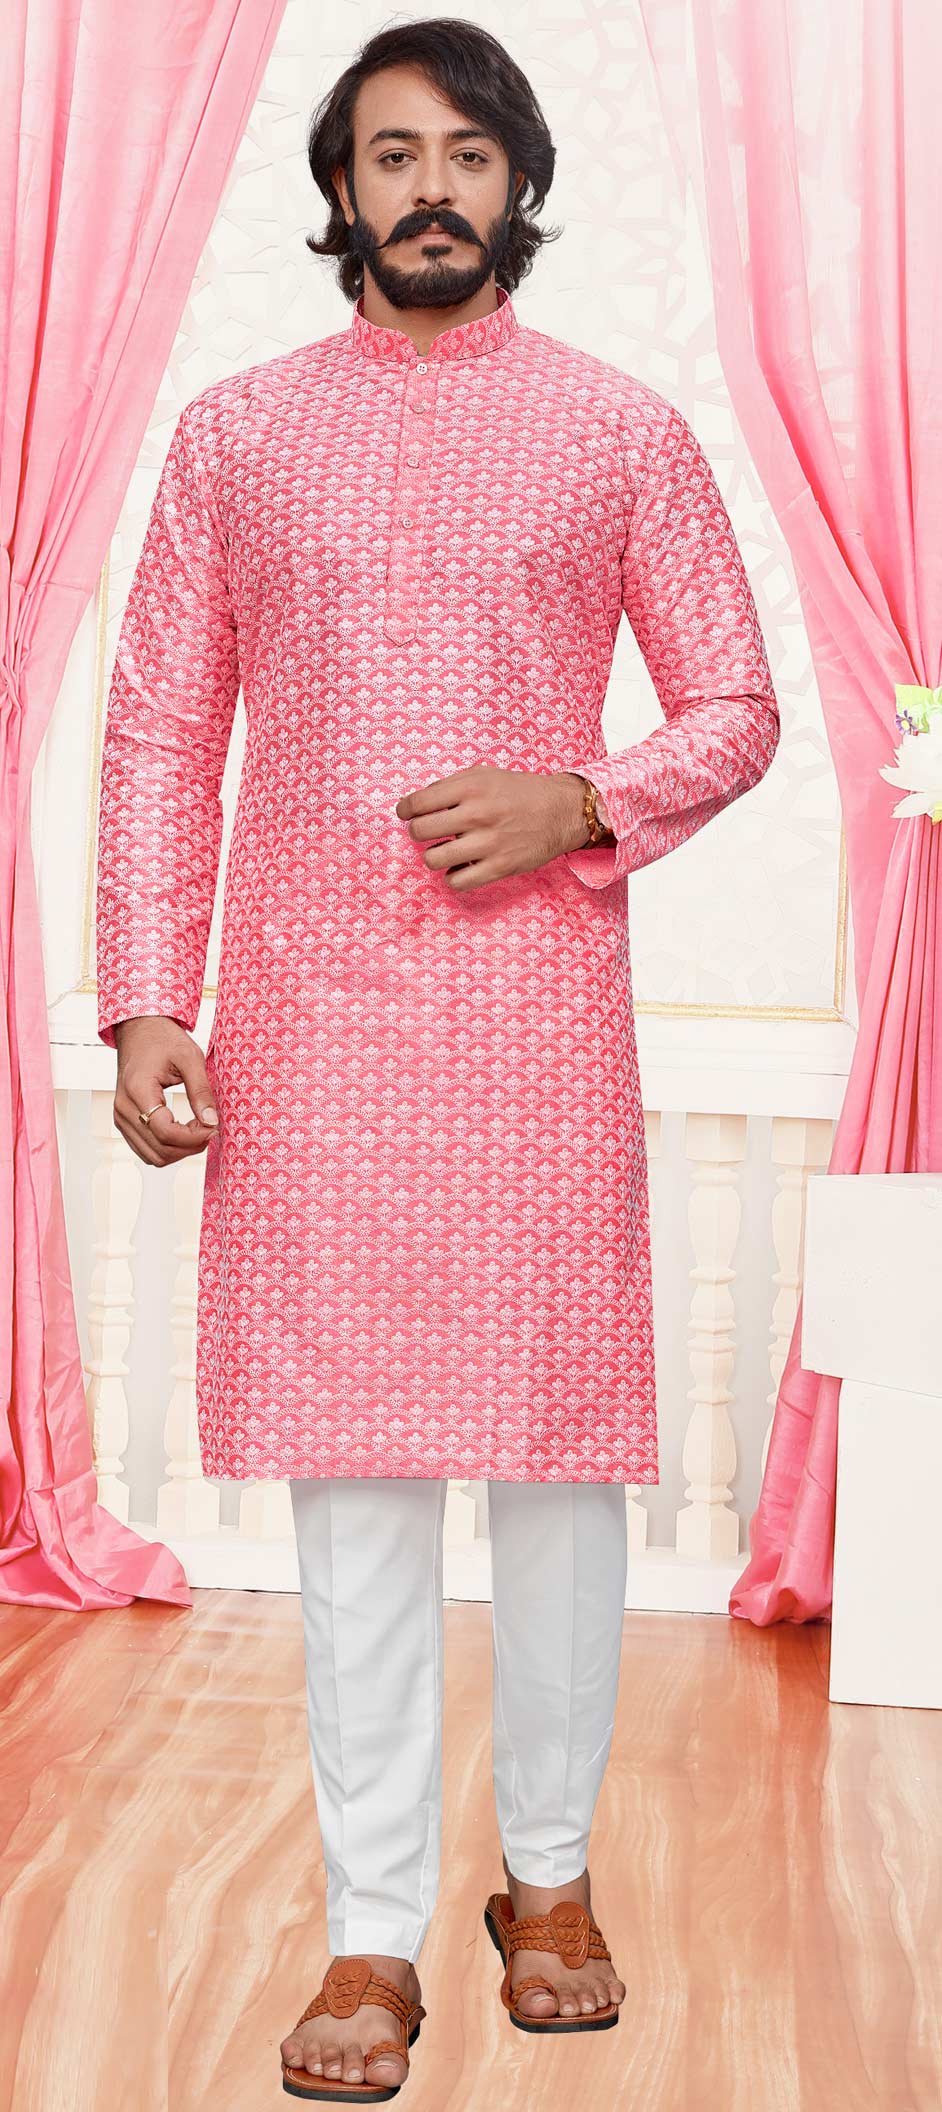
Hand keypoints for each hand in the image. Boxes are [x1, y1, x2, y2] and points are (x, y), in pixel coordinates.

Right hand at [111, 1015, 219, 1166]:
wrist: (139, 1030)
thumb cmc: (163, 1039)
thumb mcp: (190, 1057)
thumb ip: (201, 1090)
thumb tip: (211, 1121)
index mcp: (137, 1091)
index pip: (165, 1132)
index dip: (193, 1137)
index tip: (213, 1127)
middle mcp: (123, 1108)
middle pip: (159, 1149)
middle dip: (190, 1146)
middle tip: (210, 1129)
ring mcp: (120, 1117)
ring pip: (152, 1156)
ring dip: (180, 1152)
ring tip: (199, 1131)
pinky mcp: (124, 1122)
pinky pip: (146, 1149)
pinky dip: (168, 1149)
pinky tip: (184, 1133)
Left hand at [395, 765, 591, 890]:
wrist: (561, 811)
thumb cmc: (519, 792)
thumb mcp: (484, 775)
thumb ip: (450, 786)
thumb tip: (415, 805)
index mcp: (471, 787)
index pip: (417, 803)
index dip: (405, 810)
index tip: (407, 814)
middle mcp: (478, 814)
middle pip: (420, 831)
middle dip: (418, 832)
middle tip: (428, 831)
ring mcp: (489, 843)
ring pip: (433, 859)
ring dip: (433, 856)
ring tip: (445, 850)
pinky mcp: (499, 867)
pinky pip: (457, 882)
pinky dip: (453, 876)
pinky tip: (460, 866)